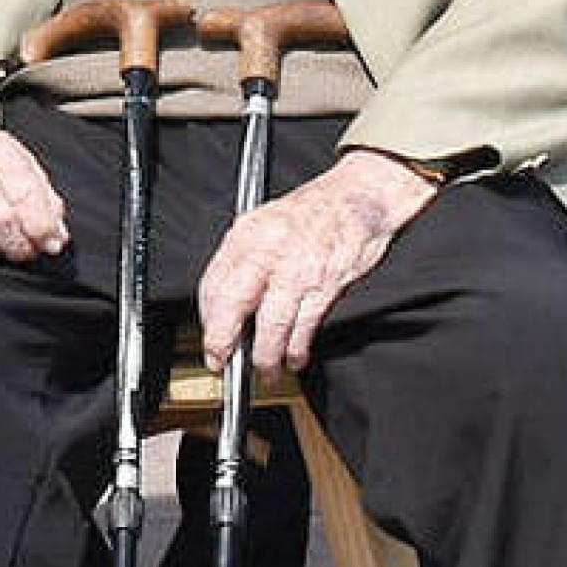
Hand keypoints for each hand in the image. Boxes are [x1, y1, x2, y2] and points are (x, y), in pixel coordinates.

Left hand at [200, 150, 438, 373]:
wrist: (359, 196)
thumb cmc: (315, 210)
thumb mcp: (265, 223)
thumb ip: (244, 257)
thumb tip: (227, 299)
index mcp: (247, 235)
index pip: (212, 283)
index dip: (207, 318)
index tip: (211, 335)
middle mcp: (267, 251)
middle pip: (232, 305)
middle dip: (221, 341)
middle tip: (220, 361)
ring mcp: (297, 269)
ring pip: (271, 324)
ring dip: (265, 356)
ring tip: (265, 370)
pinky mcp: (325, 284)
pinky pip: (304, 325)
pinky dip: (296, 348)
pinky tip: (294, 357)